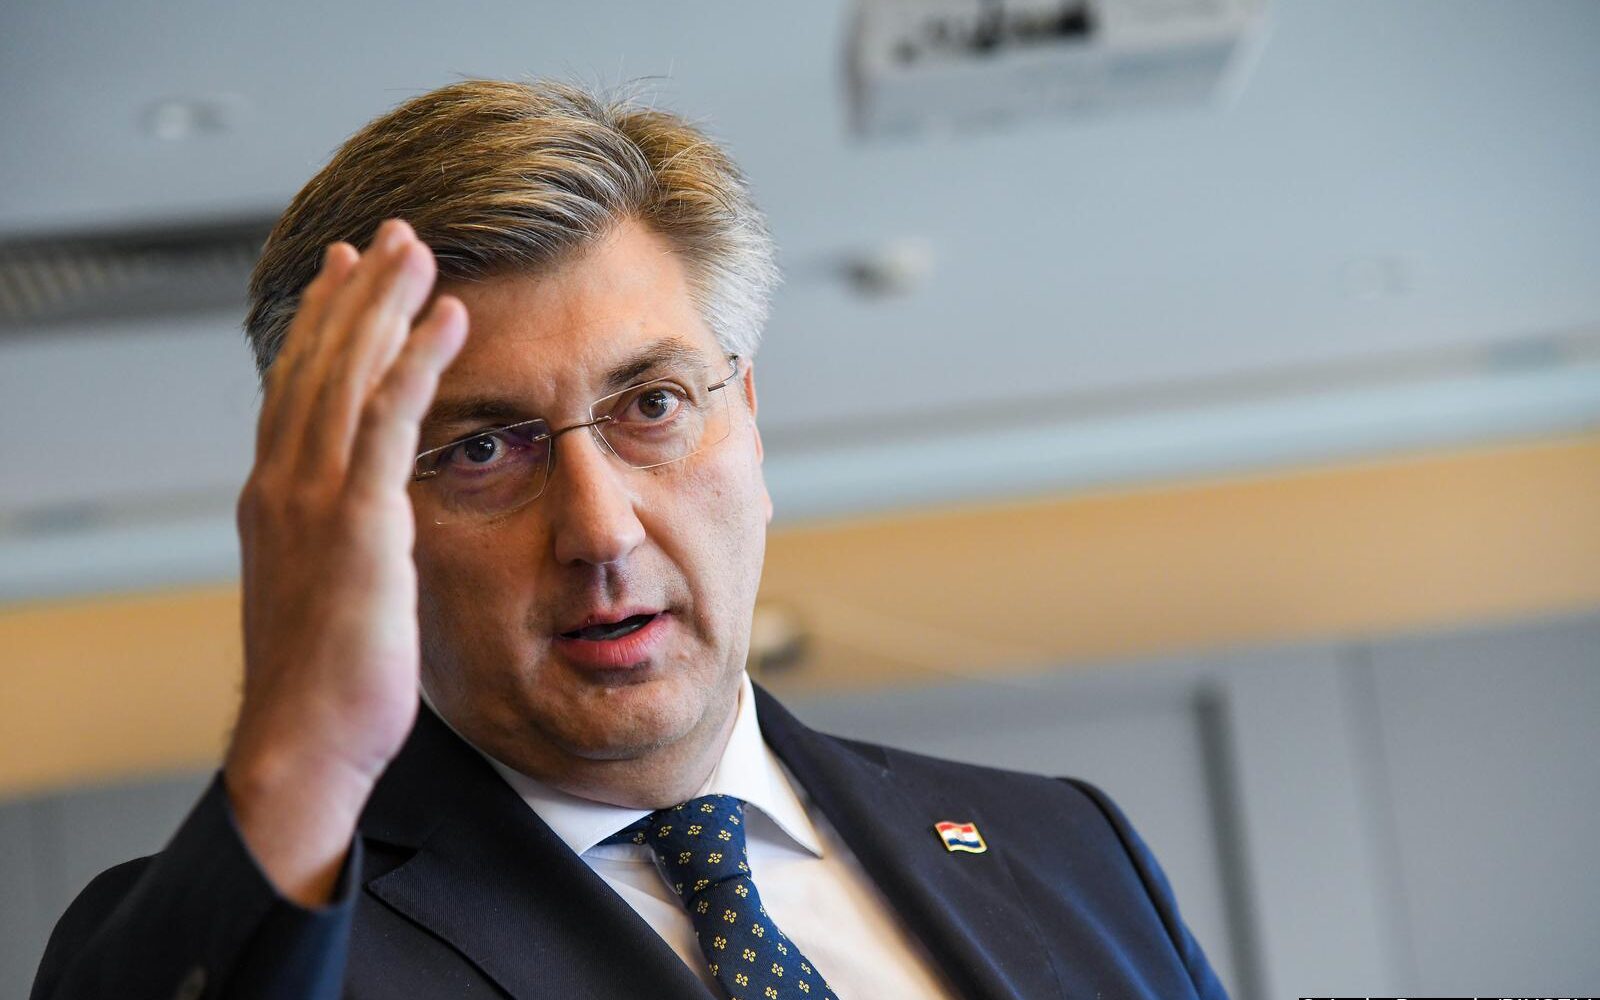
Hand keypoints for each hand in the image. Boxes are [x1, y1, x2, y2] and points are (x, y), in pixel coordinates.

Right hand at [223, 219, 466, 905]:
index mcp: (276, 500)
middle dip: (356, 294)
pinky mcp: (356, 524)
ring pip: (348, 376)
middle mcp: (283, 486)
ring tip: (422, 248)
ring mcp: (313, 501)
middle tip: (391, 235)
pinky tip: (450, 319)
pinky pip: (391, 422)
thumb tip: (372, 516)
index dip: (324, 326)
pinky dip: (417, 362)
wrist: (303, 745)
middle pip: (317, 364)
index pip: (298, 390)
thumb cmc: (328, 685)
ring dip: (386, 305)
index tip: (348, 273)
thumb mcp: (329, 594)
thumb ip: (343, 541)